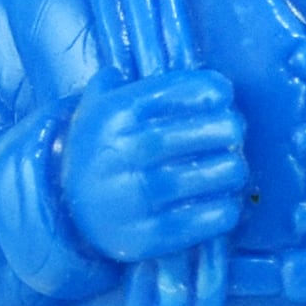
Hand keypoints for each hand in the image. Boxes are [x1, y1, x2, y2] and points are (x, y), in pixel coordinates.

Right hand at [62, 72, 248, 263]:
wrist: (70, 211)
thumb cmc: (101, 151)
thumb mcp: (98, 108)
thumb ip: (129, 81)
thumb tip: (169, 70)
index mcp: (116, 115)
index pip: (178, 91)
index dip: (211, 89)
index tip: (224, 94)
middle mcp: (126, 152)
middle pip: (205, 131)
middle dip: (231, 128)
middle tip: (235, 133)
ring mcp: (138, 196)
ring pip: (216, 174)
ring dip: (235, 169)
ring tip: (233, 167)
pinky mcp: (151, 235)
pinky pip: (211, 216)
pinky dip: (228, 207)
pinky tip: (225, 200)